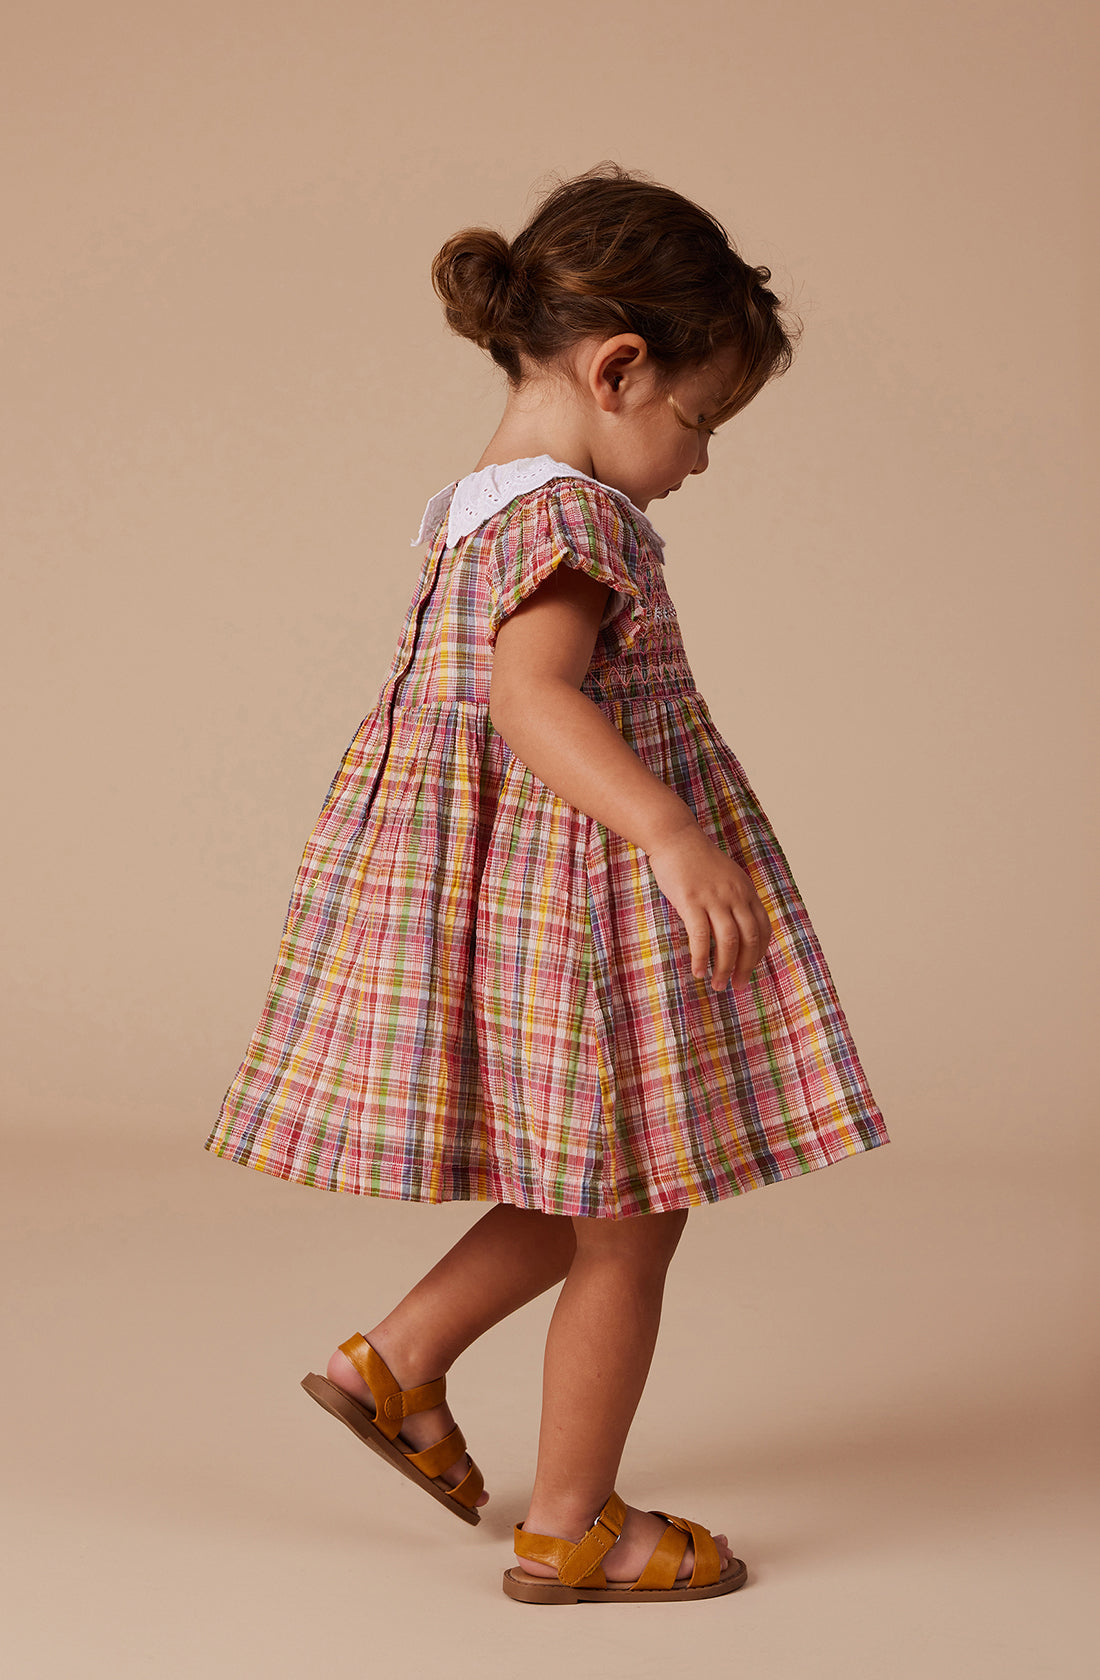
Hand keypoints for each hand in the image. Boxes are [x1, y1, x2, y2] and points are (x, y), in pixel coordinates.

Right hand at [644, 824, 773, 991]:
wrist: (675, 838)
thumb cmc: (697, 860)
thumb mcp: (727, 876)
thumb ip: (735, 898)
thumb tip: (737, 928)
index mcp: (746, 890)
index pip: (762, 928)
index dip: (759, 953)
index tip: (750, 969)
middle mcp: (735, 895)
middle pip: (749, 939)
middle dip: (745, 967)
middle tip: (738, 985)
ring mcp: (714, 898)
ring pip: (727, 942)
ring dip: (724, 968)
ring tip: (718, 985)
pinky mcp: (691, 901)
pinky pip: (700, 937)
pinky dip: (701, 958)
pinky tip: (698, 972)